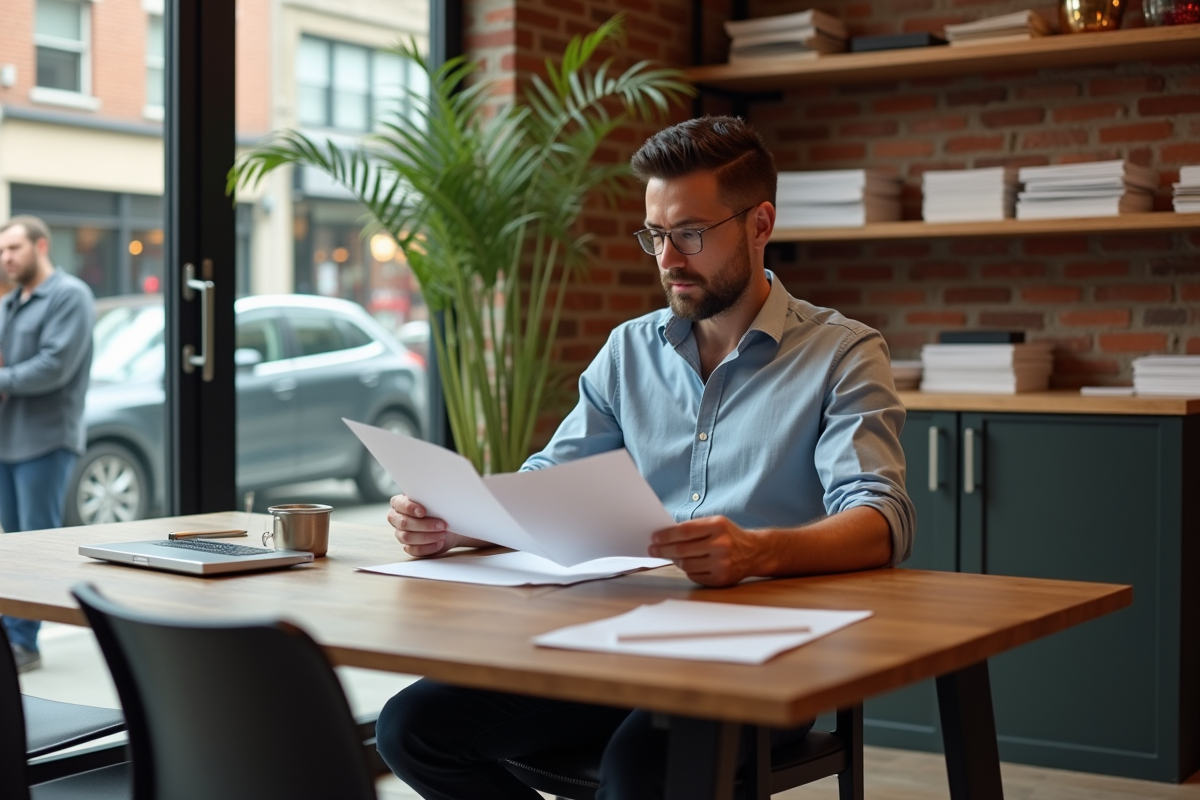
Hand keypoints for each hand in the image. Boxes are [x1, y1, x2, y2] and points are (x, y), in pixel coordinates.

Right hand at [387, 494, 469, 557]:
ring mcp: (401, 533)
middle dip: (424, 525)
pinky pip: (413, 550)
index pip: (399, 504)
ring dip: (427, 536)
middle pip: (404, 523)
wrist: (447, 524)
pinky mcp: (408, 547)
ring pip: (407, 537)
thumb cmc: (438, 508)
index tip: (423, 511)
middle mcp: (397, 518)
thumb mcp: (435, 500)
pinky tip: (439, 543)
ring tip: (443, 534)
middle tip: (442, 525)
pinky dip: (428, 547)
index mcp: (399, 503)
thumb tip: (440, 490)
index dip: (409, 508)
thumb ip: (431, 496)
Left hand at [648, 515, 763, 587]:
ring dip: (674, 560)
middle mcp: (721, 545)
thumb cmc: (729, 535)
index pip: (684, 531)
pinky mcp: (721, 579)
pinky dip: (687, 569)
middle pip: (682, 550)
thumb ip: (693, 527)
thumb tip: (664, 536)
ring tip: (671, 555)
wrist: (755, 552)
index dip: (666, 535)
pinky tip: (687, 563)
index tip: (654, 538)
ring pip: (686, 564)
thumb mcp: (716, 523)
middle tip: (653, 549)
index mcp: (718, 526)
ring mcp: (722, 564)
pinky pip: (694, 575)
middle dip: (663, 549)